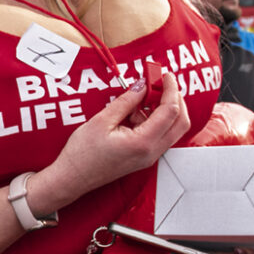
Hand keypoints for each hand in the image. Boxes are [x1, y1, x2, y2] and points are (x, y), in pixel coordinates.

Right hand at [35, 61, 191, 213]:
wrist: (72, 178)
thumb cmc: (82, 154)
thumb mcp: (102, 121)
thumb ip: (126, 102)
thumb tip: (141, 86)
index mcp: (143, 142)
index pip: (170, 111)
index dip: (171, 90)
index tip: (165, 75)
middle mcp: (151, 152)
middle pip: (181, 122)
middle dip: (176, 99)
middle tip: (162, 83)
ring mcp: (150, 157)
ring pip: (172, 129)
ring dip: (165, 110)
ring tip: (143, 97)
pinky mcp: (144, 157)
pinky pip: (160, 136)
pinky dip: (155, 120)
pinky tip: (136, 112)